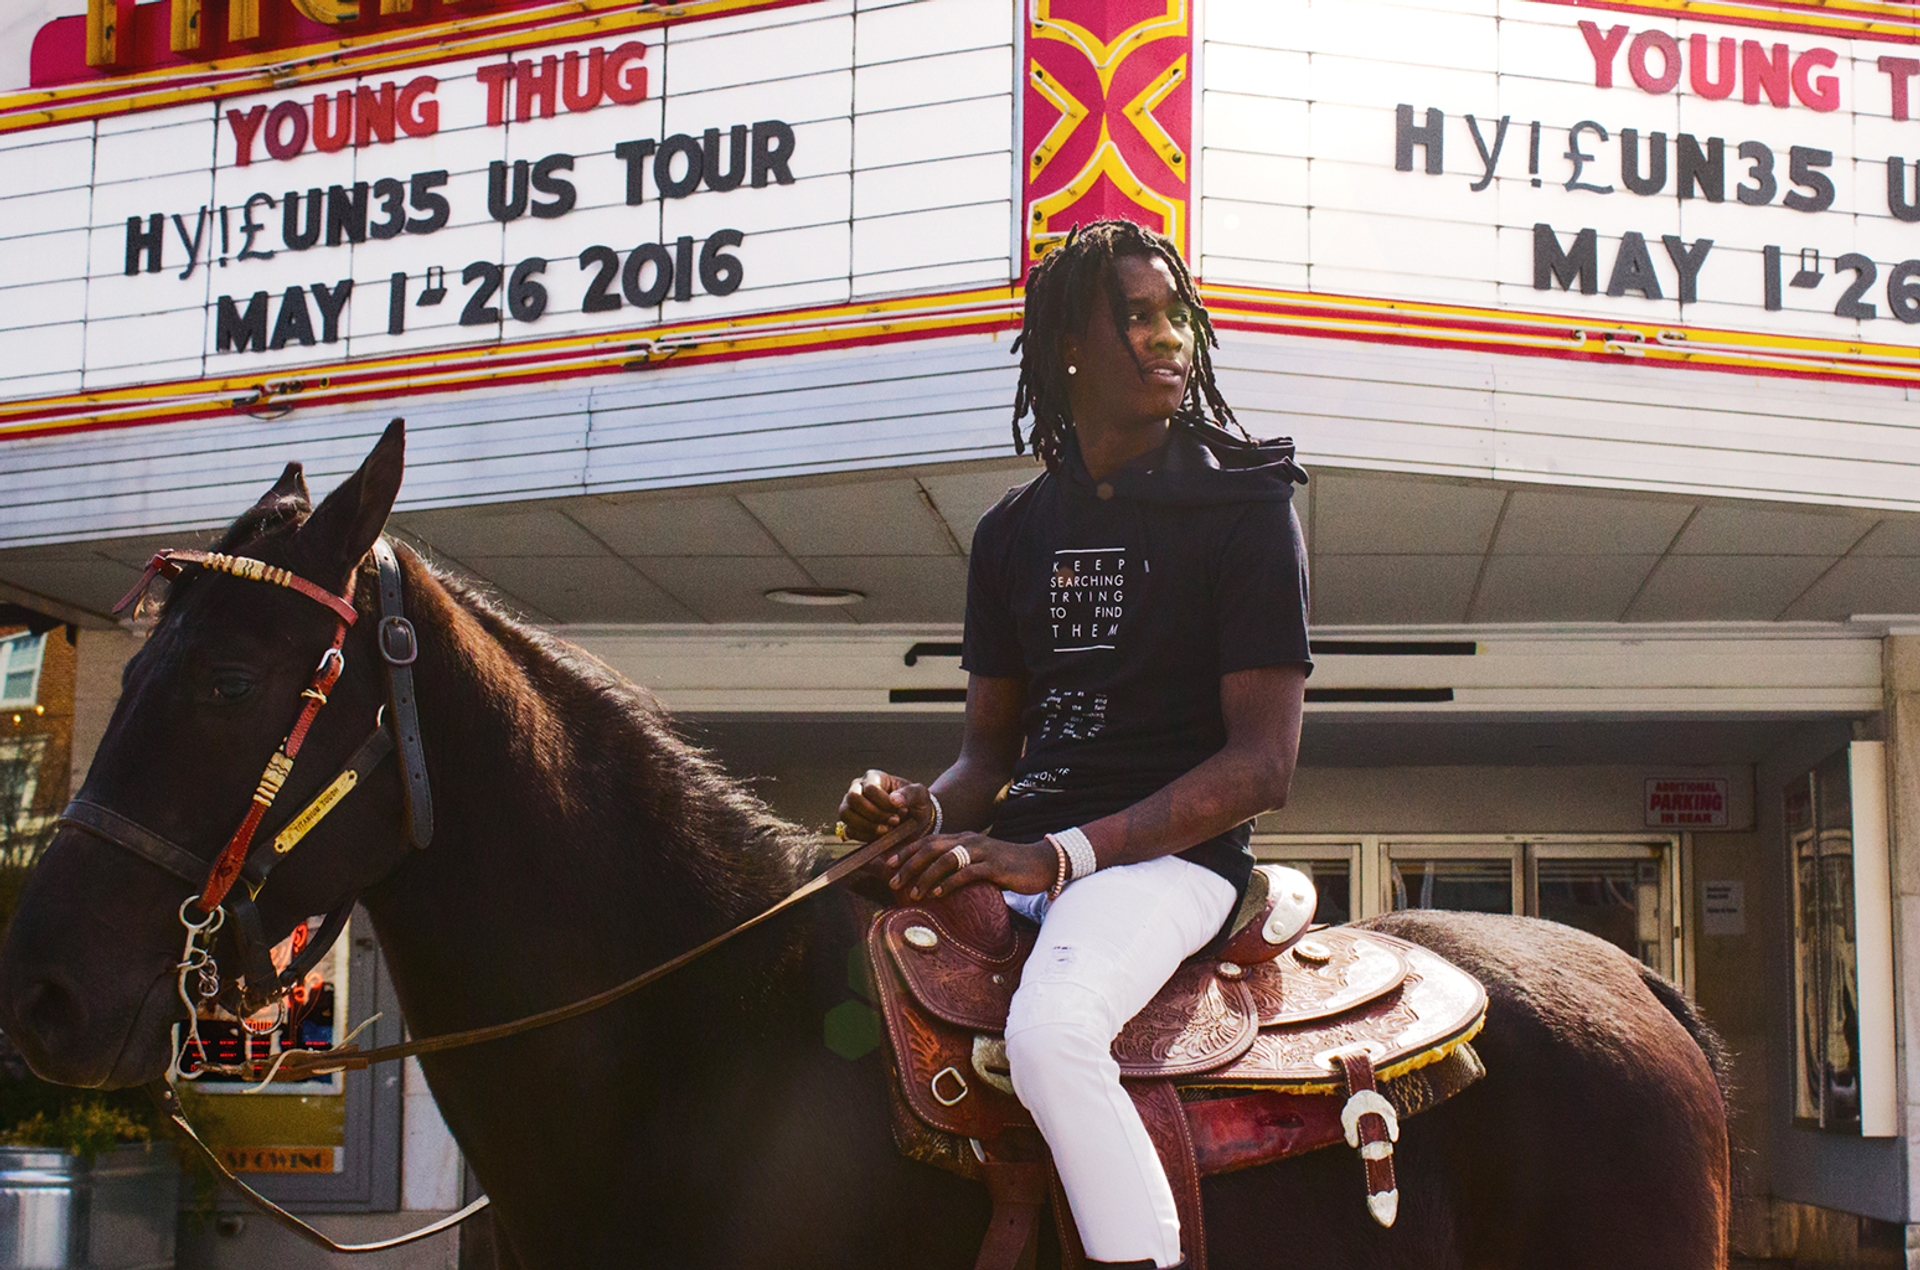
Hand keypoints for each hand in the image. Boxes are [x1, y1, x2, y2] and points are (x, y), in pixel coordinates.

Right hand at [838, 769, 925, 841]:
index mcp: (874, 777)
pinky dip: (866, 836)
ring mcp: (851, 806)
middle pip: (853, 798)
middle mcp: (858, 788)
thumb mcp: (920, 795)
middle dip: (874, 814)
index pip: (870, 788)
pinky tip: (882, 836)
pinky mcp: (851, 824)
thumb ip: (910, 793)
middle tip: (893, 822)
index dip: (884, 803)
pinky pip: (849, 830)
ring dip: (868, 826)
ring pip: (846, 814)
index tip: (901, 811)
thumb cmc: (916, 804)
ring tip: (887, 830)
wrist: (915, 822)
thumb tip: (894, 799)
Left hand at [887, 832, 1055, 900]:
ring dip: (926, 876)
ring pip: (946, 859)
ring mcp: (983, 851)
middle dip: (909, 864)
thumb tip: (934, 883)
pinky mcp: (994, 865)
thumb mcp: (979, 863)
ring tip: (913, 893)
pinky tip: (939, 893)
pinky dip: (950, 883)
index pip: (928, 840)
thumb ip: (959, 867)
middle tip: (893, 881)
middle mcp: (970, 840)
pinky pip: (967, 872)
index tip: (888, 864)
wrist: (1040, 864)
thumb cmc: (1007, 867)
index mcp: (963, 838)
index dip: (906, 850)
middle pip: (932, 847)